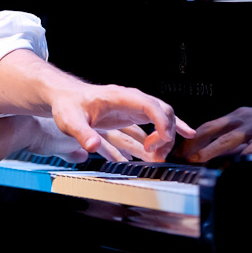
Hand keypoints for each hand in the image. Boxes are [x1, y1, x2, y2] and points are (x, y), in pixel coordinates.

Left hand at [0, 50, 194, 161]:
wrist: (65, 97)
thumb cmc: (68, 106)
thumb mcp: (70, 121)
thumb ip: (82, 133)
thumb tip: (93, 147)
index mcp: (120, 97)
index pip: (150, 106)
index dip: (161, 124)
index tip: (159, 143)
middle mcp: (132, 99)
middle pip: (162, 111)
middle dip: (165, 134)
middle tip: (155, 155)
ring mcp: (135, 106)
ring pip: (163, 116)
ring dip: (166, 136)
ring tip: (157, 155)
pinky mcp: (134, 113)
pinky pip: (158, 119)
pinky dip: (172, 126)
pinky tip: (186, 133)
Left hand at [180, 106, 251, 162]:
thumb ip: (238, 138)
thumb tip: (218, 152)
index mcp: (238, 115)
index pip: (208, 126)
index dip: (193, 138)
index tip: (181, 149)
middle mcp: (243, 119)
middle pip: (211, 130)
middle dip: (193, 143)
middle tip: (180, 156)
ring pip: (225, 140)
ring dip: (208, 151)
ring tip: (195, 160)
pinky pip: (249, 151)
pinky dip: (237, 161)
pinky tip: (228, 169)